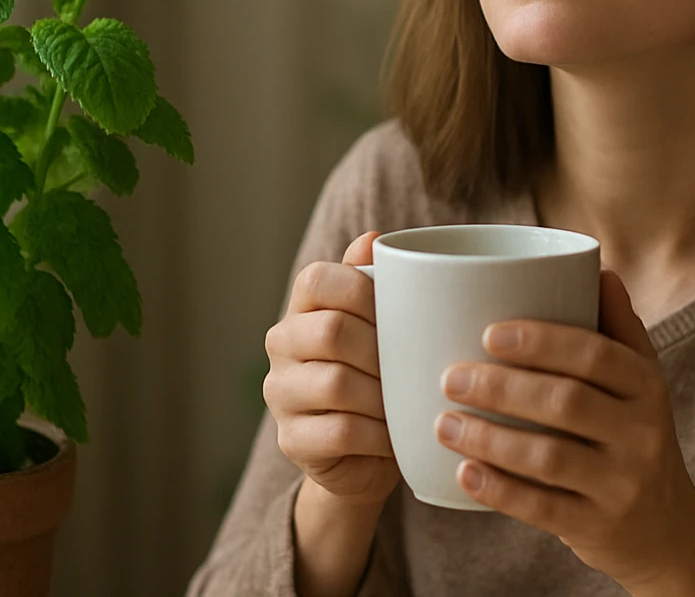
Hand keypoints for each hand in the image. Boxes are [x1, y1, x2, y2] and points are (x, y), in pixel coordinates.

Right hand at [263, 231, 399, 509]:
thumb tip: (373, 239)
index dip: (362, 291)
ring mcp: (280, 393)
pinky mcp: (291, 439)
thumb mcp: (383, 328)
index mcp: (302, 308)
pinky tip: (395, 435)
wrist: (368, 454)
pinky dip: (378, 434)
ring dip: (382, 395)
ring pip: (336, 383)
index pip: (318, 280)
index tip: (401, 312)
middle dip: (382, 349)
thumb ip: (376, 283)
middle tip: (414, 366)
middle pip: (331, 330)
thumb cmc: (382, 377)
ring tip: (407, 402)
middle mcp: (281, 344)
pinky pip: (340, 431)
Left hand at [433, 270, 694, 596]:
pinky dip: (498, 490)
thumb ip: (619, 328)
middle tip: (449, 376)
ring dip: (488, 438)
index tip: (489, 332)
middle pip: (566, 402)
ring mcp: (621, 484)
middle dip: (501, 387)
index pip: (596, 354)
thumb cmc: (635, 436)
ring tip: (442, 423)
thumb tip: (599, 267)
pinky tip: (463, 473)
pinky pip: (542, 508)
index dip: (542, 342)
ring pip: (548, 457)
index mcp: (647, 386)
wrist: (667, 532)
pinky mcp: (597, 527)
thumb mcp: (642, 383)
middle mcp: (642, 434)